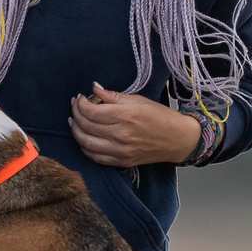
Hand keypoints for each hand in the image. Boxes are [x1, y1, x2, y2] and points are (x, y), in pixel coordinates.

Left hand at [69, 85, 201, 167]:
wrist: (177, 139)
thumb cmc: (159, 116)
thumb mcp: (138, 100)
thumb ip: (112, 96)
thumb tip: (94, 88)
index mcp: (126, 116)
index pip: (91, 111)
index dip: (80, 104)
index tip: (79, 98)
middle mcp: (121, 135)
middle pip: (86, 126)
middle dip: (76, 115)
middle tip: (74, 107)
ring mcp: (121, 151)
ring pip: (87, 143)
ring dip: (76, 132)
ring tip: (74, 122)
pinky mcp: (122, 162)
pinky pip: (95, 157)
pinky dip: (85, 147)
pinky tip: (83, 138)